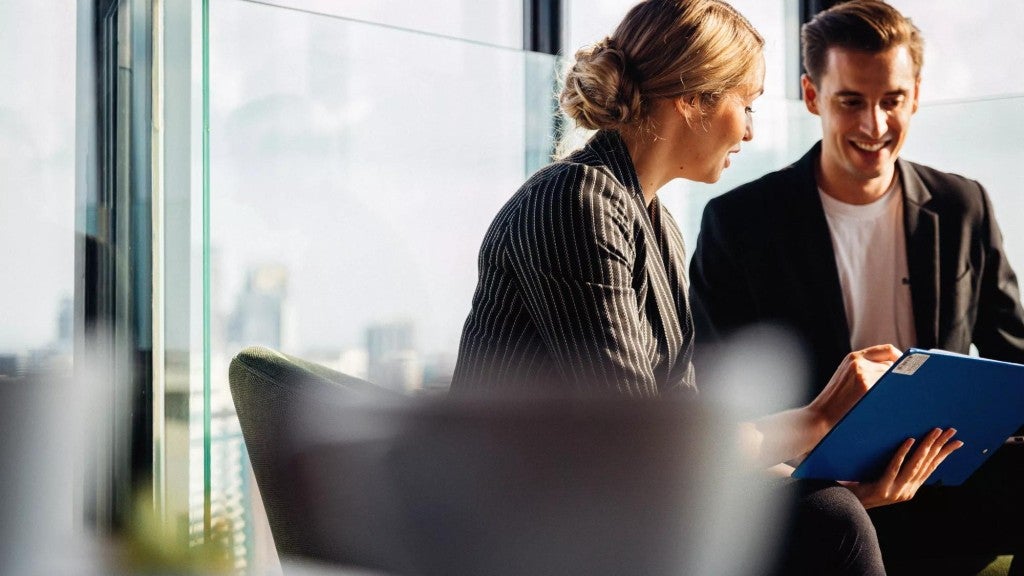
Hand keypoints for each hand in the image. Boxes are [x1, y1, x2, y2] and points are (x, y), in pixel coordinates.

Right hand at [809, 344, 901, 432]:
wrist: (819, 417)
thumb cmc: (835, 402)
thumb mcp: (846, 378)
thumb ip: (864, 370)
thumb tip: (895, 371)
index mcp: (853, 357)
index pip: (886, 350)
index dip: (900, 358)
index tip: (910, 369)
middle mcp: (857, 361)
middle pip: (892, 364)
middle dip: (901, 376)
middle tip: (907, 387)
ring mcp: (861, 373)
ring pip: (891, 377)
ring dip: (897, 388)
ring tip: (898, 398)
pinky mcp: (865, 386)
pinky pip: (887, 388)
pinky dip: (892, 395)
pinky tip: (891, 404)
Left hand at [842, 428, 963, 508]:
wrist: (847, 506)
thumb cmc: (863, 490)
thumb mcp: (884, 481)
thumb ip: (896, 470)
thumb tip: (908, 447)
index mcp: (910, 488)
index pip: (931, 468)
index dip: (944, 454)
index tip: (957, 441)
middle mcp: (906, 490)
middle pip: (927, 464)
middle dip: (940, 446)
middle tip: (951, 430)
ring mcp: (896, 490)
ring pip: (915, 465)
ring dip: (926, 446)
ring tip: (935, 431)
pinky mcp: (883, 488)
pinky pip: (895, 467)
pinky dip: (903, 453)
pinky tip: (910, 440)